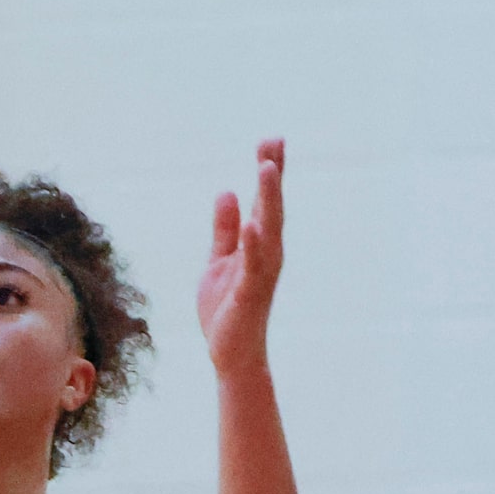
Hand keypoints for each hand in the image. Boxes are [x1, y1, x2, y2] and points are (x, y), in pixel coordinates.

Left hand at [197, 140, 285, 377]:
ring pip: (269, 228)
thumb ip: (226, 229)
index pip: (265, 201)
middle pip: (272, 206)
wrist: (229, 352)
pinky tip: (253, 221)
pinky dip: (254, 242)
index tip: (270, 141)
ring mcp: (262, 271)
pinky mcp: (250, 291)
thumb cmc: (227, 308)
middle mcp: (267, 253)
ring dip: (269, 199)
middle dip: (272, 174)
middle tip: (274, 141)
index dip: (268, 172)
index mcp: (259, 244)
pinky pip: (254, 263)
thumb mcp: (220, 260)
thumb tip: (228, 192)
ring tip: (266, 168)